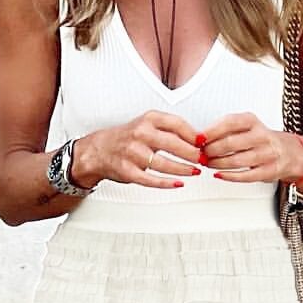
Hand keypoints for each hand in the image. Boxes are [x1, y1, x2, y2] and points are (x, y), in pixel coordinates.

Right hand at [69, 110, 203, 188]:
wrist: (98, 150)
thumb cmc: (127, 138)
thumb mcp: (147, 124)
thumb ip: (170, 129)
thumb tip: (198, 139)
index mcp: (148, 119)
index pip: (177, 124)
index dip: (194, 135)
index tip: (205, 143)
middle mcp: (140, 134)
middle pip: (174, 144)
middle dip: (193, 154)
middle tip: (204, 160)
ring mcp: (133, 153)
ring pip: (165, 164)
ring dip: (184, 170)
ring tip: (195, 172)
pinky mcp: (128, 171)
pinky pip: (151, 180)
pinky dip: (167, 183)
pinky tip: (179, 183)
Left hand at [197, 112, 302, 182]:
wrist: (289, 153)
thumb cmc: (261, 139)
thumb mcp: (246, 126)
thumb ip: (225, 129)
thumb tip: (201, 137)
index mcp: (253, 121)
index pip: (229, 122)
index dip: (211, 131)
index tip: (199, 138)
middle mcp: (262, 136)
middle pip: (231, 143)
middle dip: (212, 150)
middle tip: (201, 154)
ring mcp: (267, 154)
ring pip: (237, 160)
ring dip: (218, 164)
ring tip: (208, 164)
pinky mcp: (269, 170)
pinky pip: (246, 175)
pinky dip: (229, 176)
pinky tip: (219, 174)